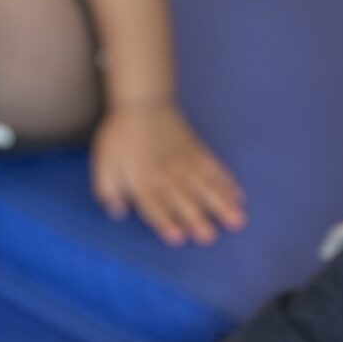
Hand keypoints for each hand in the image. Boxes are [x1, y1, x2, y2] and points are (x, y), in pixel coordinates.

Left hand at [90, 103, 246, 244]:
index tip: (179, 238)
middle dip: (197, 219)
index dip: (165, 222)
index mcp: (142, 181)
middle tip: (211, 237)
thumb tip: (118, 212)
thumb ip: (108, 190)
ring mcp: (186, 164)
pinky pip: (215, 169)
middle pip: (183, 200)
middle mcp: (166, 176)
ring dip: (222, 205)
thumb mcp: (103, 164)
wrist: (143, 103)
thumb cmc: (120, 136)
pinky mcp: (198, 152)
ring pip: (206, 187)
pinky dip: (228, 183)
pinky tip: (239, 197)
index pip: (154, 206)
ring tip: (238, 220)